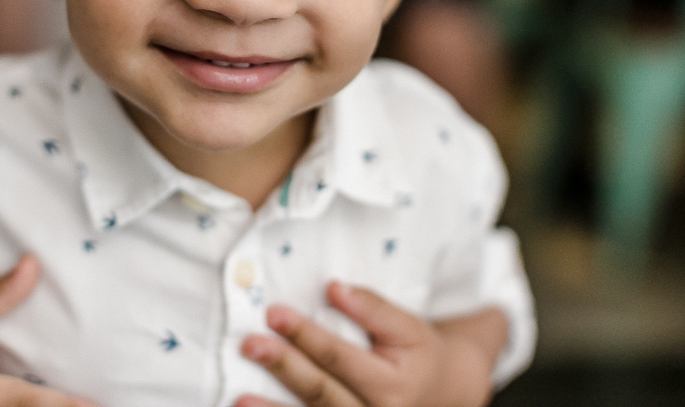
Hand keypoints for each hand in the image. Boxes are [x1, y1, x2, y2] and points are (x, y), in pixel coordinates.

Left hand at [236, 283, 506, 406]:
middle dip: (284, 368)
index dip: (306, 335)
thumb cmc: (418, 355)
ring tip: (239, 399)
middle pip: (321, 393)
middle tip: (250, 345)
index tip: (274, 313)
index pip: (340, 358)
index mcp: (391, 385)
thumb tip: (333, 288)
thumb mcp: (409, 329)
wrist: (446, 396)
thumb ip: (373, 309)